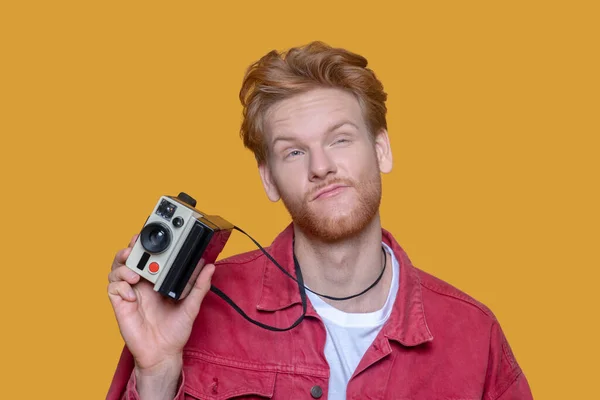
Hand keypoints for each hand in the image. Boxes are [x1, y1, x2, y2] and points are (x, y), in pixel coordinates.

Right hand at [108, 235, 214, 380]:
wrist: (163, 353)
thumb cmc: (176, 330)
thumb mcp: (192, 306)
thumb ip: (200, 286)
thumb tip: (209, 267)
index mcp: (157, 280)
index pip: (149, 256)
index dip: (146, 244)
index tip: (150, 234)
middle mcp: (142, 283)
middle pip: (129, 258)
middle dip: (130, 249)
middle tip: (135, 245)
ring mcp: (130, 293)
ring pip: (116, 269)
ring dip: (123, 266)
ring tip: (135, 275)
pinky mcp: (121, 304)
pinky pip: (113, 288)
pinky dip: (120, 287)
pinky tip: (132, 296)